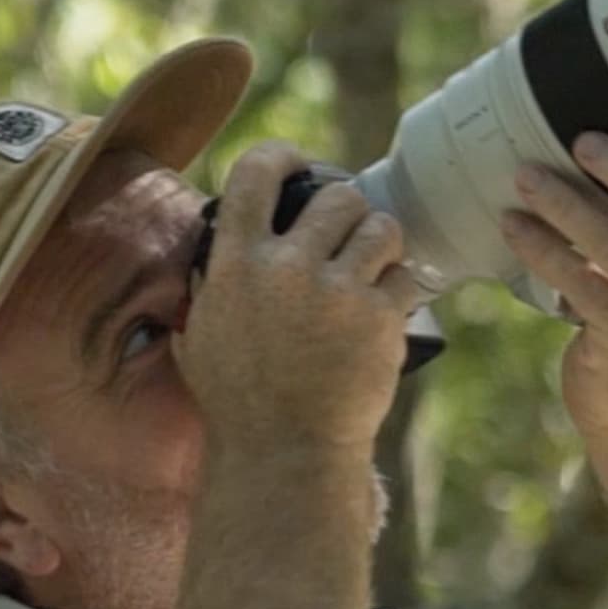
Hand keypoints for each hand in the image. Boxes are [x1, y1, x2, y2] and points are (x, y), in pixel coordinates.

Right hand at [179, 141, 424, 455]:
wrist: (285, 453)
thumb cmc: (238, 402)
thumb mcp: (201, 334)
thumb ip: (211, 285)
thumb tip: (219, 251)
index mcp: (237, 262)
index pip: (256, 171)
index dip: (282, 155)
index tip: (297, 163)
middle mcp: (287, 267)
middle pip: (339, 195)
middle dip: (348, 212)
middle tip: (346, 237)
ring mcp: (339, 291)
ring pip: (381, 226)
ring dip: (381, 243)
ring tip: (373, 268)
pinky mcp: (381, 319)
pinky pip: (407, 276)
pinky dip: (400, 290)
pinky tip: (386, 310)